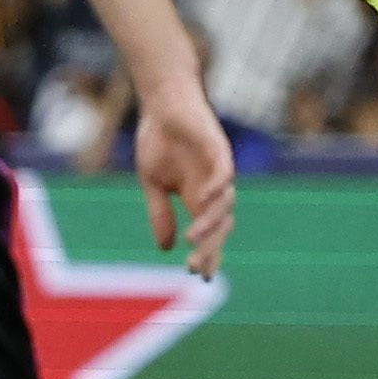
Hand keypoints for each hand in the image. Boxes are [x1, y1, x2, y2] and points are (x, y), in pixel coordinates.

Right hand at [132, 84, 234, 277]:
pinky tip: (203, 201)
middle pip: (220, 226)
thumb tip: (164, 248)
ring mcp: (218, 169)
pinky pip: (225, 174)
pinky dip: (217, 189)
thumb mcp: (152, 183)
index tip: (200, 277)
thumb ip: (160, 213)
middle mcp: (213, 187)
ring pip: (224, 204)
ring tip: (192, 239)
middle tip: (195, 267)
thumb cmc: (159, 138)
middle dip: (209, 248)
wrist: (161, 102)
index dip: (207, 254)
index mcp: (198, 197)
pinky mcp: (219, 149)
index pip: (209, 233)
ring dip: (210, 224)